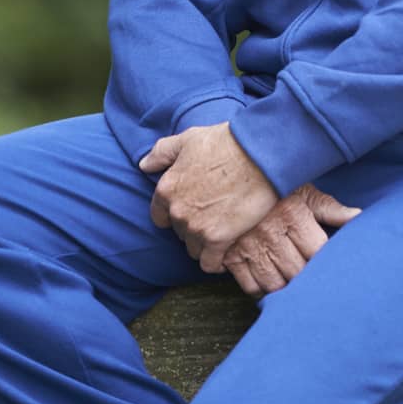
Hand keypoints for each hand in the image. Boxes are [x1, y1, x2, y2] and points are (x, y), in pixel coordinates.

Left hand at [137, 122, 278, 272]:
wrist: (259, 156)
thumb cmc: (226, 144)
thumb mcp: (188, 139)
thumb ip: (162, 153)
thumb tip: (144, 165)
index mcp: (166, 189)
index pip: (160, 216)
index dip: (174, 213)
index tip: (191, 208)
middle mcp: (177, 212)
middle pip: (179, 232)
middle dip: (193, 226)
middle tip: (212, 214)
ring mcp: (196, 228)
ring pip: (193, 249)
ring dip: (205, 243)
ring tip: (222, 231)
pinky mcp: (217, 240)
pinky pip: (209, 264)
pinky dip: (216, 262)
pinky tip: (225, 252)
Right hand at [221, 183, 362, 295]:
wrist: (226, 178)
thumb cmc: (271, 186)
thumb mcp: (301, 190)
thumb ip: (329, 208)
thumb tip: (358, 217)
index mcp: (293, 215)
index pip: (319, 253)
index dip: (326, 261)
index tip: (327, 262)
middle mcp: (271, 234)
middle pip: (298, 273)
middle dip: (305, 276)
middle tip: (308, 272)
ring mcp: (249, 247)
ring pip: (275, 285)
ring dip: (284, 285)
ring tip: (288, 276)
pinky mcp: (230, 257)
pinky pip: (250, 287)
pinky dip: (260, 288)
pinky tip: (266, 277)